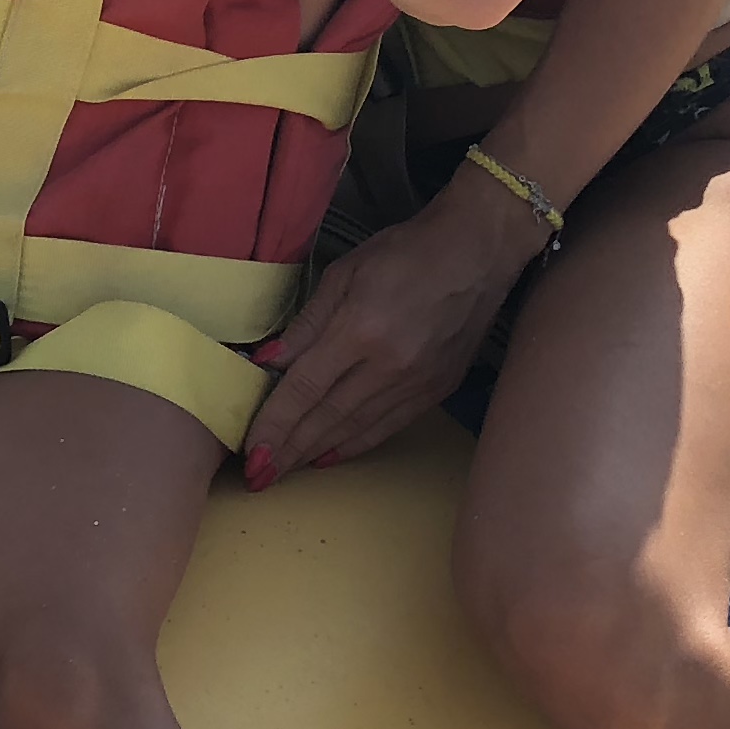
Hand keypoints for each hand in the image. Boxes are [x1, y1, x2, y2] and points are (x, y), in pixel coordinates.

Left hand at [240, 178, 532, 487]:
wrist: (478, 253)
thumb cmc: (405, 252)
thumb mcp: (344, 273)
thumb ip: (306, 323)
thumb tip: (268, 362)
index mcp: (361, 329)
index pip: (305, 388)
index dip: (275, 424)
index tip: (251, 452)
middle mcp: (390, 365)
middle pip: (327, 417)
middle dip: (289, 450)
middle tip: (258, 476)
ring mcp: (418, 382)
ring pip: (356, 428)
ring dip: (316, 452)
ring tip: (285, 469)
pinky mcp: (438, 389)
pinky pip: (388, 426)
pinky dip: (355, 444)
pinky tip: (330, 455)